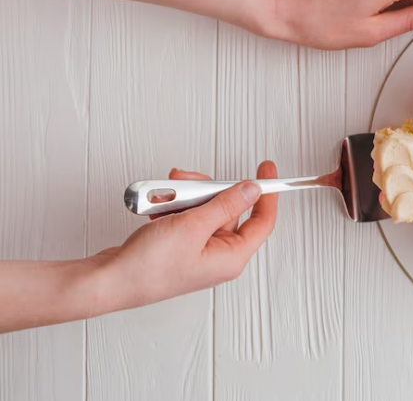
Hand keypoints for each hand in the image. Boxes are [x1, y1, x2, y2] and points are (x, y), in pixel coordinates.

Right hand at [87, 162, 277, 312]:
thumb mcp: (194, 226)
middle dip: (207, 189)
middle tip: (187, 181)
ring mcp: (198, 251)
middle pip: (228, 209)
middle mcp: (218, 256)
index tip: (266, 168)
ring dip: (184, 196)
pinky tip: (156, 207)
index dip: (267, 193)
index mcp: (232, 258)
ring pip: (203, 209)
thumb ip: (226, 204)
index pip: (262, 220)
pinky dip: (171, 207)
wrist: (109, 280)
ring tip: (163, 196)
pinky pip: (185, 216)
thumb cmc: (149, 266)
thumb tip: (252, 189)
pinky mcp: (179, 246)